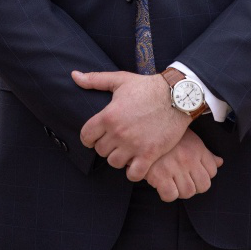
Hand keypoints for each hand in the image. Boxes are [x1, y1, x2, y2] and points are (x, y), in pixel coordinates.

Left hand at [73, 70, 188, 181]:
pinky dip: (133, 172)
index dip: (89, 137)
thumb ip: (95, 80)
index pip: (86, 136)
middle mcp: (118, 133)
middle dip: (105, 146)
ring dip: (118, 158)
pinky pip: (134, 174)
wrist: (176, 96)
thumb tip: (74, 75)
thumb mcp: (119, 80)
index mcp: (108, 116)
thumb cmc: (147, 87)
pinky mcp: (150, 154)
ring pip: (114, 163)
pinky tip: (136, 163)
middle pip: (100, 151)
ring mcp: (134, 145)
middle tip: (114, 141)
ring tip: (125, 150)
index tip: (96, 136)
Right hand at [144, 130, 222, 201]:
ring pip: (188, 192)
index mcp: (197, 149)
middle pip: (203, 186)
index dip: (203, 175)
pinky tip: (162, 186)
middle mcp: (188, 159)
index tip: (193, 174)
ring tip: (173, 184)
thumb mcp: (189, 138)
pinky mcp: (159, 175)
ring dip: (181, 192)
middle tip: (184, 182)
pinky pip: (170, 195)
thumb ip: (205, 153)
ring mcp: (175, 167)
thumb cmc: (166, 134)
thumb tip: (219, 162)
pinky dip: (167, 194)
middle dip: (195, 187)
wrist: (142, 127)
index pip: (212, 172)